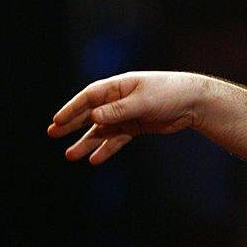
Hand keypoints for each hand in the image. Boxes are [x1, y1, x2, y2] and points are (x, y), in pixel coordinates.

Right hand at [48, 71, 207, 164]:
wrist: (193, 102)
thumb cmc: (169, 93)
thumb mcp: (142, 102)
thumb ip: (118, 110)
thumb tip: (93, 117)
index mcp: (119, 86)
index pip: (89, 97)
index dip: (72, 109)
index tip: (57, 121)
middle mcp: (119, 99)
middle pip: (90, 112)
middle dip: (72, 124)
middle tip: (52, 134)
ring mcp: (127, 113)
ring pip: (102, 129)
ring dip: (87, 141)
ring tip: (71, 155)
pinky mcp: (136, 125)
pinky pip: (116, 138)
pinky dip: (106, 148)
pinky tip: (95, 159)